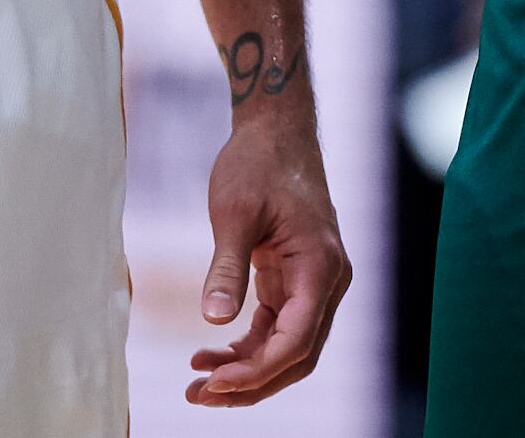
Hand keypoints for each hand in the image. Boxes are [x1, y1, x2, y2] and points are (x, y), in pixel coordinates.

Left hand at [185, 110, 348, 405]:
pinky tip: (210, 353)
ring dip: (247, 370)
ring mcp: (314, 282)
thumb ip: (227, 267)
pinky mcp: (296, 279)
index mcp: (320, 267)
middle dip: (251, 383)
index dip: (256, 370)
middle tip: (198, 394)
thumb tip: (213, 321)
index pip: (295, 340)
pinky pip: (277, 327)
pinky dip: (247, 346)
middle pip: (297, 356)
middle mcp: (327, 281)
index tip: (213, 383)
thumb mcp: (235, 212)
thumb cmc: (258, 163)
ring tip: (197, 383)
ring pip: (288, 347)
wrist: (275, 130)